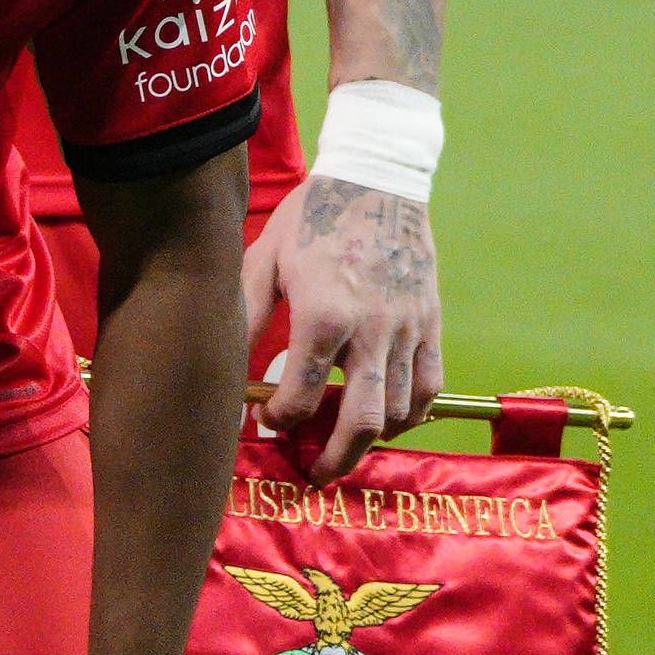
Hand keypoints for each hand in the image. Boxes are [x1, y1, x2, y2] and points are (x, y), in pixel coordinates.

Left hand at [247, 172, 443, 482]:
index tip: (265, 421)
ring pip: (401, 410)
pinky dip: (411, 412)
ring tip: (346, 447)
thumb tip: (222, 366)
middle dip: (337, 457)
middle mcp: (372, 328)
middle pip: (363, 419)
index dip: (280, 420)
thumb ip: (245, 317)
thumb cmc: (309, 219)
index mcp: (324, 314)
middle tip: (315, 474)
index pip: (302, 395)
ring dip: (373, 439)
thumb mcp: (262, 261)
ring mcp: (408, 327)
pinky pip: (430, 384)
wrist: (376, 180)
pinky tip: (389, 421)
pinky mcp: (431, 321)